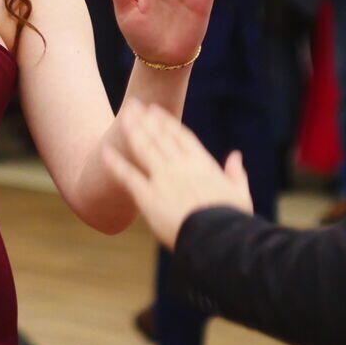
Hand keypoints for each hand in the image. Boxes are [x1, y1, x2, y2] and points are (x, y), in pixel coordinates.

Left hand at [103, 99, 252, 248]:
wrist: (219, 240)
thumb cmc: (233, 221)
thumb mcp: (240, 195)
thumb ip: (235, 173)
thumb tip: (236, 156)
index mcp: (203, 164)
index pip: (181, 137)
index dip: (167, 123)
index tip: (156, 111)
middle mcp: (180, 166)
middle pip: (159, 136)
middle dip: (145, 119)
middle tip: (133, 104)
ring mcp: (163, 179)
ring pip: (144, 148)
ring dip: (132, 129)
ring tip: (122, 115)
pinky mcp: (148, 196)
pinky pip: (128, 176)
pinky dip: (115, 163)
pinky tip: (105, 151)